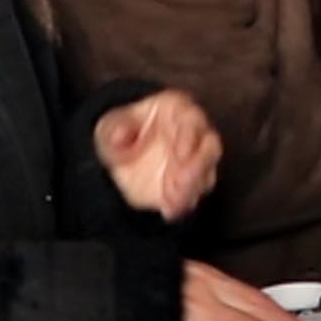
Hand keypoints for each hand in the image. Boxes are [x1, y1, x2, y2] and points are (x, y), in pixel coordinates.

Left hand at [95, 90, 220, 220]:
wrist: (121, 156)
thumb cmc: (122, 131)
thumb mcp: (110, 124)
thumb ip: (116, 127)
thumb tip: (120, 135)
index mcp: (177, 110)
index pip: (192, 119)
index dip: (189, 137)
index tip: (181, 153)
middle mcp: (194, 134)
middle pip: (209, 147)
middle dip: (198, 165)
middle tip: (180, 180)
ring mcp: (195, 162)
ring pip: (206, 173)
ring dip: (192, 186)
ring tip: (173, 196)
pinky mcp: (190, 185)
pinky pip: (193, 195)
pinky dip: (183, 203)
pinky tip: (169, 209)